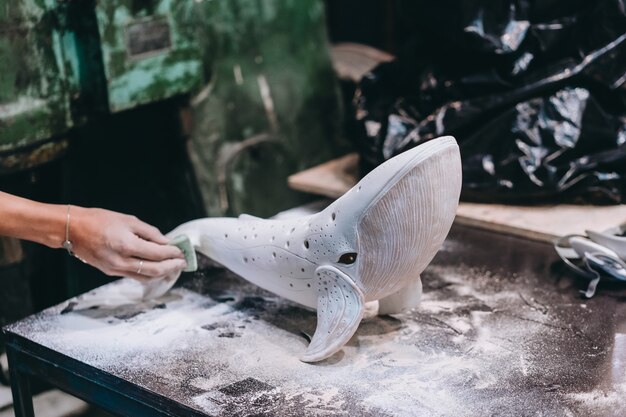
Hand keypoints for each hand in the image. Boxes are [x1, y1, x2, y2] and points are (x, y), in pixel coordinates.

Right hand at [69, 207, 185, 279]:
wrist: (72, 229)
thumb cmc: (100, 220)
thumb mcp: (128, 220)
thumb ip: (149, 232)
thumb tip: (166, 242)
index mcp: (127, 245)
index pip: (157, 254)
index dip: (173, 254)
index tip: (182, 251)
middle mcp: (122, 261)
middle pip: (155, 270)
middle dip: (172, 267)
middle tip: (183, 262)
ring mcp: (115, 269)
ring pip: (146, 277)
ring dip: (163, 273)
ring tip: (173, 267)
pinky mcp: (110, 272)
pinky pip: (135, 276)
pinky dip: (149, 274)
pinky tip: (157, 268)